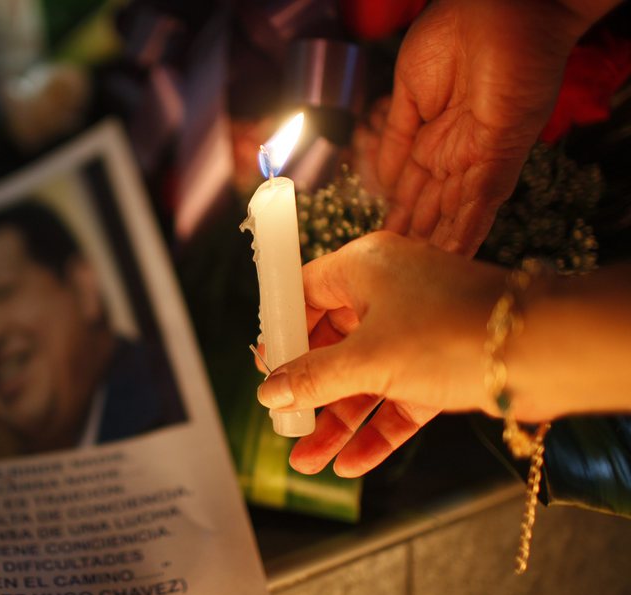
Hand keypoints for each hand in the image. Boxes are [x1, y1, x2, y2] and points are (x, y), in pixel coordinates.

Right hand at [257, 232, 506, 476]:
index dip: (281, 331)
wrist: (544, 351)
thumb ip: (313, 377)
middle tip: (284, 423)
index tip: (264, 368)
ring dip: (336, 421)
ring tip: (306, 462)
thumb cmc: (450, 332)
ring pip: (362, 379)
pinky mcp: (439, 366)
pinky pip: (395, 400)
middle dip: (307, 390)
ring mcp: (414, 332)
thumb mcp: (367, 358)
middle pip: (331, 343)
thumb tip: (268, 392)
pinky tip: (349, 465)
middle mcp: (387, 294)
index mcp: (364, 267)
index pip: (305, 292)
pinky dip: (374, 430)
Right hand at [377, 0, 581, 255]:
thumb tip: (382, 180)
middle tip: (397, 276)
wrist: (495, 6)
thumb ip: (396, 137)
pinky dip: (467, 230)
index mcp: (432, 136)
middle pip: (433, 207)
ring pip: (456, 212)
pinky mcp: (501, 151)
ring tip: (421, 279)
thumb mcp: (409, 91)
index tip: (381, 246)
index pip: (412, 188)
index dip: (398, 217)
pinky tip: (451, 257)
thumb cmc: (455, 31)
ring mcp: (480, 154)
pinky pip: (482, 199)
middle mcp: (457, 151)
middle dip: (416, 241)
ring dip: (440, 246)